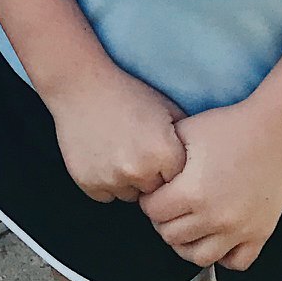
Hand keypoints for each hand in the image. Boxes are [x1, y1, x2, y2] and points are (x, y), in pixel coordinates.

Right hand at [41, 62, 185, 202]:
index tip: (157, 150)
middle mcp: (139, 171)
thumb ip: (186, 138)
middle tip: (136, 149)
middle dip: (149, 176)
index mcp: (164, 153)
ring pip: (129, 195)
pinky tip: (101, 155)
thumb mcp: (166, 108)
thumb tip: (202, 163)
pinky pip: (105, 195)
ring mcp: (112, 179)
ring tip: (118, 149)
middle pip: (154, 191)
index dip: (167, 165)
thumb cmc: (125, 93)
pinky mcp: (89, 184)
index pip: (178, 180)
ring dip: (126, 181)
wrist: (80, 85)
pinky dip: (104, 181)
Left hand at [139, 102, 281, 269]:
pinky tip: (219, 235)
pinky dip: (224, 255)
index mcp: (192, 191)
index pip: (153, 212)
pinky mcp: (260, 234)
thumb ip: (162, 156)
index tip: (157, 191)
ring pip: (200, 257)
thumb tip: (146, 174)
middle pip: (171, 237)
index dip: (149, 200)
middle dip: (164, 221)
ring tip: (190, 223)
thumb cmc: (229, 127)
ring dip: (188, 243)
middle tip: (171, 206)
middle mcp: (214, 217)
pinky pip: (236, 262)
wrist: (277, 132)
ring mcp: (239, 230)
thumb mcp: (186, 131)